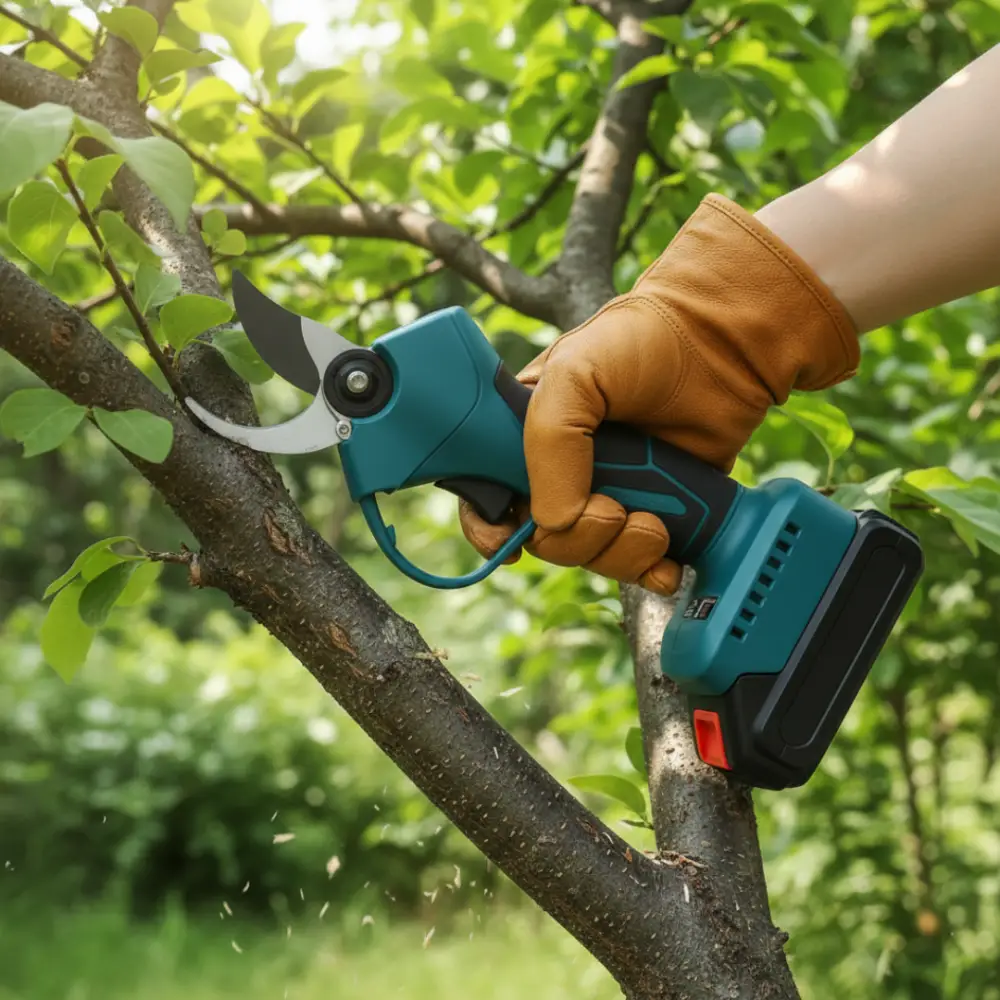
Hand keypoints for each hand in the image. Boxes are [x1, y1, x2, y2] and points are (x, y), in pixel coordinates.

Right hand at [460, 194, 859, 595]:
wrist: (723, 345)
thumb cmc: (640, 341)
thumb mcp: (574, 372)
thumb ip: (549, 442)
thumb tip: (553, 522)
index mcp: (523, 434)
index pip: (485, 494)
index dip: (490, 527)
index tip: (514, 538)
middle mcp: (560, 470)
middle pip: (543, 538)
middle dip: (578, 537)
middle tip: (614, 508)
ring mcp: (608, 493)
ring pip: (591, 556)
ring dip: (621, 552)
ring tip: (653, 521)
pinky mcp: (653, 511)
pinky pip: (639, 565)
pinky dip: (651, 571)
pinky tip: (667, 561)